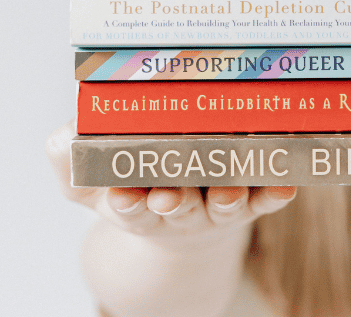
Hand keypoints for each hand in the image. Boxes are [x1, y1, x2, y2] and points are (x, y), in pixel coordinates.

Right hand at [46, 121, 296, 245]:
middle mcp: (180, 208)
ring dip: (225, 198)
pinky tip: (285, 184)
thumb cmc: (132, 187)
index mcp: (137, 204)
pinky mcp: (251, 200)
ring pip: (224, 204)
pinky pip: (266, 199)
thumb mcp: (90, 183)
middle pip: (178, 208)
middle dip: (173, 201)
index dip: (127, 201)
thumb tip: (65, 134)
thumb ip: (69, 161)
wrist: (179, 216)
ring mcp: (217, 206)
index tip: (123, 195)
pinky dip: (274, 193)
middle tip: (168, 194)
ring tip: (226, 191)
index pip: (129, 206)